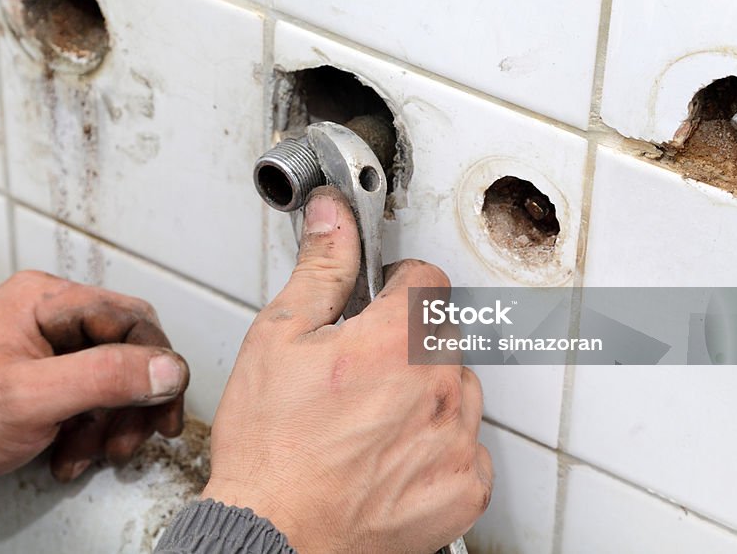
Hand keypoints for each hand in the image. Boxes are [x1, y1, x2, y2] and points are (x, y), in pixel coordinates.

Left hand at [0, 272, 188, 520]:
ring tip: (95, 452)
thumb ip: (104, 378)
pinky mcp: (45, 373)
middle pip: (127, 348)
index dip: (155, 364)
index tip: (164, 405)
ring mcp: (47, 344)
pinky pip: (91, 395)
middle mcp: (48, 313)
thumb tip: (167, 366)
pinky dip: (91, 428)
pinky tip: (73, 452)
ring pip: (114, 376)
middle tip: (134, 437)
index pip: (128, 319)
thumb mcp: (32, 400)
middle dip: (134, 399)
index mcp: (43, 299)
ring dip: (113, 421)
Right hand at [202, 186, 492, 553]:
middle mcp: (436, 385)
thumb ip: (320, 269)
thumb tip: (335, 215)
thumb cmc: (270, 447)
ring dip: (426, 392)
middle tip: (358, 373)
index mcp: (394, 340)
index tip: (378, 302)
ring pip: (457, 388)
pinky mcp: (465, 485)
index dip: (397, 285)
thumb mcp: (277, 339)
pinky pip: (467, 444)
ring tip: (370, 420)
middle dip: (406, 342)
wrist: (275, 537)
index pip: (427, 279)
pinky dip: (438, 445)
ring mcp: (456, 438)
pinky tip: (391, 456)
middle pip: (441, 335)